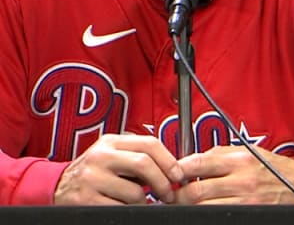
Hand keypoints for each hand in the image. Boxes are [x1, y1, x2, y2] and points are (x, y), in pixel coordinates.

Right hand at [54, 134, 182, 204]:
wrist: (57, 187)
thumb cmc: (93, 172)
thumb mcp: (112, 155)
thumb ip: (137, 156)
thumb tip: (172, 168)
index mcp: (111, 142)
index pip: (149, 144)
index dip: (169, 160)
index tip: (178, 175)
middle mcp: (100, 156)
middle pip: (144, 164)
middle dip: (162, 182)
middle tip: (168, 194)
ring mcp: (91, 177)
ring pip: (134, 191)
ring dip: (144, 201)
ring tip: (141, 202)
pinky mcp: (85, 199)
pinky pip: (120, 207)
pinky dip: (129, 210)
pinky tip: (126, 207)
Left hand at [174, 146, 293, 203]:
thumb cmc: (274, 169)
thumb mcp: (250, 153)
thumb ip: (221, 155)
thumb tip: (191, 161)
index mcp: (240, 160)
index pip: (198, 163)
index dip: (178, 170)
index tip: (171, 174)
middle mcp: (242, 180)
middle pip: (195, 191)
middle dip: (177, 195)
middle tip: (171, 195)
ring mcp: (245, 201)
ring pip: (202, 208)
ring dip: (188, 208)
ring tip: (184, 205)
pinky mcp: (248, 214)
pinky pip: (217, 216)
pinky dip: (205, 214)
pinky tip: (203, 211)